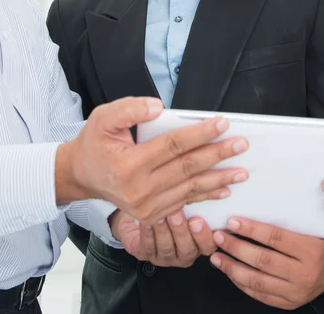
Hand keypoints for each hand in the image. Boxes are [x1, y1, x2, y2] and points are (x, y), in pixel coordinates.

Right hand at [55, 96, 248, 223]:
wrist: (81, 176)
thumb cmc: (94, 143)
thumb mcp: (103, 118)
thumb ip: (130, 109)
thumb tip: (159, 108)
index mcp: (128, 165)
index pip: (173, 146)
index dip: (200, 134)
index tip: (222, 123)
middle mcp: (139, 190)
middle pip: (187, 168)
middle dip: (217, 155)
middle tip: (241, 144)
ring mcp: (146, 207)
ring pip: (190, 189)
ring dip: (218, 179)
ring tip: (242, 170)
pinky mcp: (152, 215)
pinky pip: (184, 202)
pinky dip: (206, 195)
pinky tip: (223, 189)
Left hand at [109, 210, 215, 266]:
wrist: (142, 211)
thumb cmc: (169, 205)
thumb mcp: (187, 203)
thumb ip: (199, 200)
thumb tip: (213, 184)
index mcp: (198, 243)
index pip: (208, 246)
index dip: (204, 236)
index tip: (198, 220)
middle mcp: (183, 252)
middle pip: (187, 249)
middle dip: (181, 231)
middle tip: (177, 214)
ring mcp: (164, 256)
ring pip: (167, 248)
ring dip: (164, 231)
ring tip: (161, 215)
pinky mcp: (146, 255)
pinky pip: (147, 247)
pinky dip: (148, 234)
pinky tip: (146, 222)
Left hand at [209, 218, 323, 309]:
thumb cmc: (322, 239)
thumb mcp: (312, 225)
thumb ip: (288, 219)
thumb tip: (254, 203)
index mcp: (311, 249)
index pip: (275, 238)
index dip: (251, 230)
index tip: (232, 221)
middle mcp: (304, 273)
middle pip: (263, 260)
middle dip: (236, 248)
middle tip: (218, 237)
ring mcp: (297, 292)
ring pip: (258, 281)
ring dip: (232, 268)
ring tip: (216, 256)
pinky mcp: (290, 303)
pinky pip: (261, 295)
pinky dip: (242, 284)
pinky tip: (230, 272)